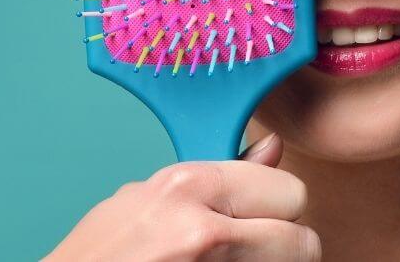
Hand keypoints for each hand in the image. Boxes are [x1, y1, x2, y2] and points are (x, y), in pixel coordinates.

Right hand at [43, 133, 319, 260]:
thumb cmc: (97, 256)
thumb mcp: (146, 200)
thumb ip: (216, 178)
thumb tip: (271, 148)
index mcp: (188, 188)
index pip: (289, 191)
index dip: (277, 208)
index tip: (262, 217)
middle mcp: (206, 230)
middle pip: (302, 240)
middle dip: (285, 247)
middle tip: (249, 249)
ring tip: (226, 261)